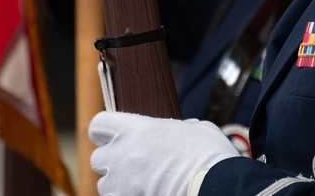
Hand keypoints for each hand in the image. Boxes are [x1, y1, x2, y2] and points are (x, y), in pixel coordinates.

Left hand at [89, 111, 239, 195]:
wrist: (216, 188)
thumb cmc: (210, 157)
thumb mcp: (197, 129)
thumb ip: (178, 128)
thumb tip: (181, 131)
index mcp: (136, 130)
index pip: (98, 124)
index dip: (105, 131)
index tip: (115, 137)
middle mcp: (122, 156)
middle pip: (97, 159)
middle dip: (112, 162)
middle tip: (132, 165)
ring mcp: (122, 185)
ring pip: (105, 186)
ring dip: (118, 185)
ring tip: (141, 185)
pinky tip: (146, 195)